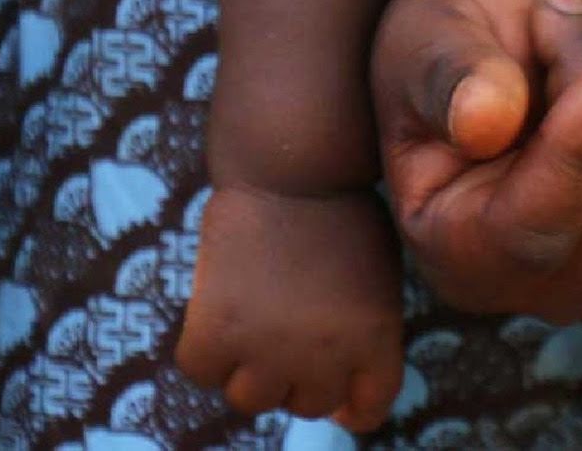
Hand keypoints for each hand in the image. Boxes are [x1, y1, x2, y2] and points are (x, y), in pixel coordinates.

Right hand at [177, 186, 404, 429]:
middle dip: (299, 377)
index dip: (352, 401)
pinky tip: (221, 312)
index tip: (338, 389)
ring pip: (251, 399)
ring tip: (256, 319)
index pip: (369, 408)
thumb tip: (345, 411)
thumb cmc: (343, 216)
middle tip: (290, 330)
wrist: (294, 169)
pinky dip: (206, 350)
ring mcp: (269, 346)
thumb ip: (365, 339)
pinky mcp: (216, 330)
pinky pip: (202, 370)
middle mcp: (327, 353)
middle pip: (306, 406)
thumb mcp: (380, 283)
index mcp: (378, 340)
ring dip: (250, 369)